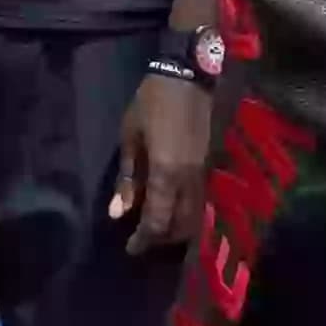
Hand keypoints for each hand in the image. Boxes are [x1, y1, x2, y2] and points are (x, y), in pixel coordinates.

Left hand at [110, 71, 213, 257]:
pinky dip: (185, 212)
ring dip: (176, 227)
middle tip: (142, 237)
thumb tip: (118, 213)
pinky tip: (170, 205)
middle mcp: (188, 179)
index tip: (129, 248)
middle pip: (181, 225)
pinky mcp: (208, 165)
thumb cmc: (151, 104)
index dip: (143, 240)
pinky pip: (199, 200)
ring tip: (156, 225)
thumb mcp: (130, 138)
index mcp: (166, 173)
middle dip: (162, 237)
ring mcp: (202, 172)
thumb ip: (126, 178)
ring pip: (194, 215)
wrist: (187, 77)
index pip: (157, 220)